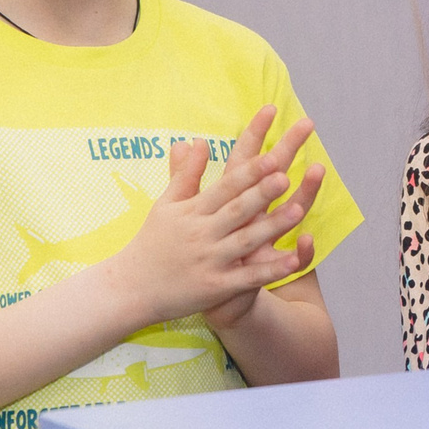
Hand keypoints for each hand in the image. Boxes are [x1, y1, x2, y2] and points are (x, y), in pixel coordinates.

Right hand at [115, 108, 324, 328]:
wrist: (129, 288)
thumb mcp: (166, 205)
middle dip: (262, 192)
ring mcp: (209, 261)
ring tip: (298, 209)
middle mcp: (201, 233)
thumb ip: (185, 173)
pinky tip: (292, 261)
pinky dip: (270, 270)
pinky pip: (247, 278)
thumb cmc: (151, 243)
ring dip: (272, 226)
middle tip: (286, 175)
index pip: (225, 187)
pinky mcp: (215, 287)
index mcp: (192, 211)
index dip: (248, 172)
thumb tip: (196, 140)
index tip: (271, 156)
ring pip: (245, 241)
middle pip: (237, 209)